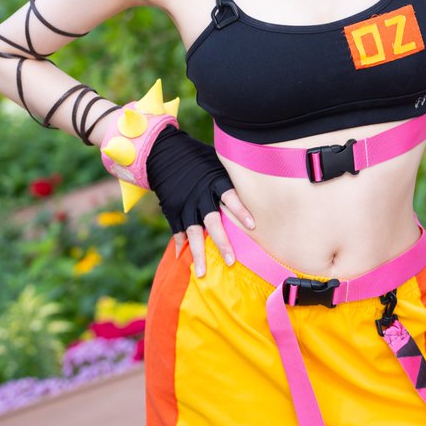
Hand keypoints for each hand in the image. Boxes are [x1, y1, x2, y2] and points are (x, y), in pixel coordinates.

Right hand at [145, 127, 254, 276]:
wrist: (164, 152)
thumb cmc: (198, 158)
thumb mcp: (216, 160)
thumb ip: (233, 174)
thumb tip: (261, 177)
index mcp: (214, 181)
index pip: (230, 196)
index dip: (240, 210)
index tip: (252, 225)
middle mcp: (200, 194)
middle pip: (212, 221)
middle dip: (222, 242)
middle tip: (232, 261)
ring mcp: (185, 204)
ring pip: (193, 232)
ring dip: (198, 253)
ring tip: (202, 273)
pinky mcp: (173, 209)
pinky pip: (177, 230)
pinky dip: (180, 244)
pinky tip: (182, 260)